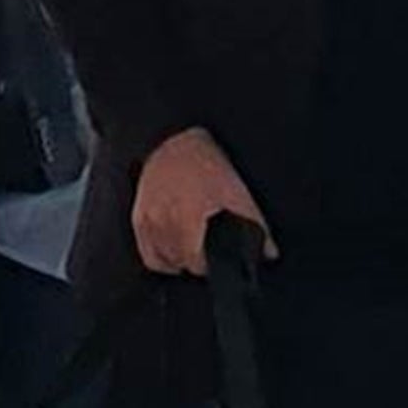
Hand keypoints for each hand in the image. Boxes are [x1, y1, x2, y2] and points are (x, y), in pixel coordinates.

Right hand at [132, 129, 274, 274]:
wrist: (173, 143)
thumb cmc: (204, 165)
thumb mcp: (236, 193)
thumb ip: (255, 225)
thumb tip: (268, 252)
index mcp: (187, 220)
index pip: (197, 264)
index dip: (212, 264)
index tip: (219, 257)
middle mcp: (163, 224)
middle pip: (182, 264)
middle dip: (198, 261)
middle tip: (209, 248)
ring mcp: (148, 223)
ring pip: (166, 261)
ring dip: (181, 260)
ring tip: (194, 248)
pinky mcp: (139, 219)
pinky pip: (149, 256)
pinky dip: (162, 259)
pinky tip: (174, 252)